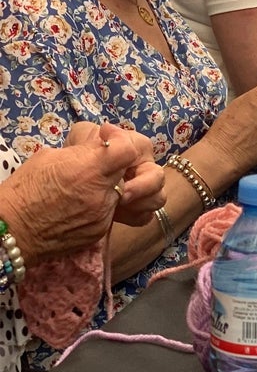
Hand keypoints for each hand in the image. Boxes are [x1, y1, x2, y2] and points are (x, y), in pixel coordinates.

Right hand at [0, 122, 163, 264]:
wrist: (9, 232)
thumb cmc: (23, 190)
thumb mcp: (50, 158)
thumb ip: (82, 152)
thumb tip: (98, 147)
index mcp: (90, 170)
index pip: (128, 150)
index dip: (120, 141)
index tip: (106, 139)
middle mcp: (103, 193)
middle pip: (129, 171)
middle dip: (118, 165)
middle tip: (99, 164)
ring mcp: (104, 215)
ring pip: (122, 194)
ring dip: (111, 187)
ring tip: (87, 187)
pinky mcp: (99, 231)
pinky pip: (110, 213)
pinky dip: (101, 206)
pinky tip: (81, 205)